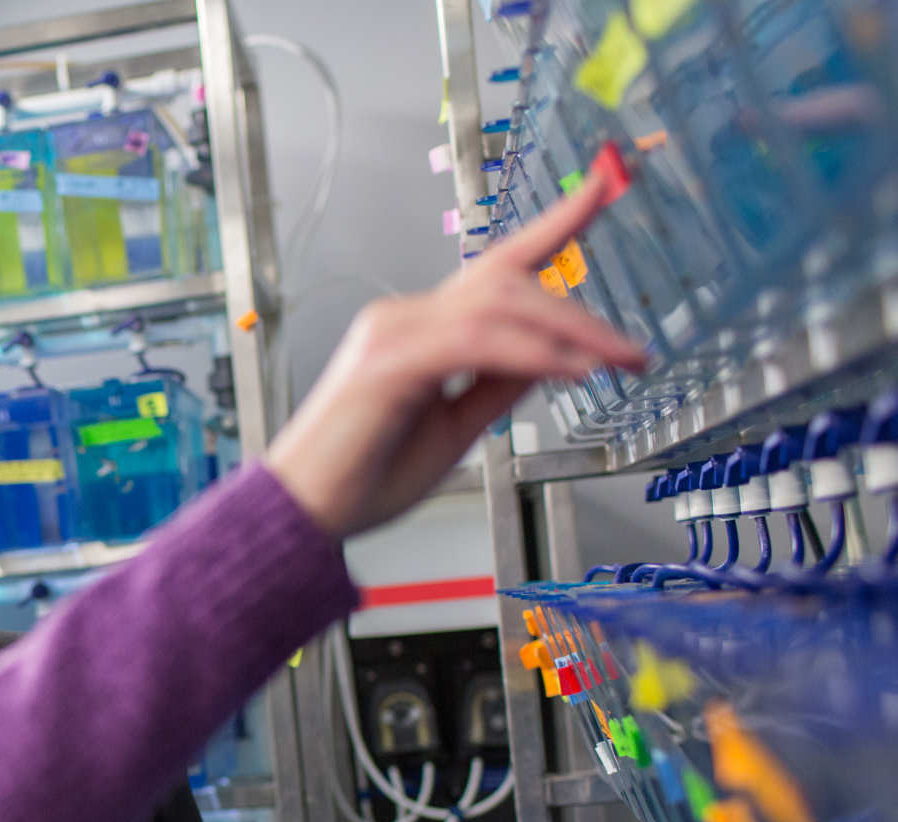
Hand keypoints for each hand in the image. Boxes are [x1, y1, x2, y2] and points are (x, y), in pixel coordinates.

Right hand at [267, 168, 644, 539]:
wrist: (301, 516)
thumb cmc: (361, 480)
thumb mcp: (452, 430)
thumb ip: (495, 387)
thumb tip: (552, 358)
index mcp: (417, 330)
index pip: (497, 267)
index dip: (555, 225)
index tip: (606, 189)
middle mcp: (403, 318)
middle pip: (509, 283)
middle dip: (580, 312)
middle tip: (635, 350)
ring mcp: (392, 334)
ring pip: (499, 305)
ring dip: (569, 332)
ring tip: (618, 361)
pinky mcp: (389, 363)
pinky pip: (478, 343)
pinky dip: (532, 354)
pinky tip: (570, 372)